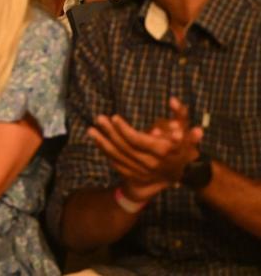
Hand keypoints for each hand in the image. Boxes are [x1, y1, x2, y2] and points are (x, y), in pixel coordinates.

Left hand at [87, 99, 201, 201]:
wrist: (174, 176)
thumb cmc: (181, 149)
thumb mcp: (186, 132)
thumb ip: (180, 116)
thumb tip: (173, 100)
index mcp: (162, 152)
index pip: (138, 140)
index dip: (124, 130)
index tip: (114, 117)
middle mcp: (150, 164)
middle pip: (125, 147)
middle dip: (110, 132)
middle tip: (99, 118)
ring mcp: (140, 172)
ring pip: (117, 156)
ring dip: (102, 142)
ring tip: (91, 130)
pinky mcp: (132, 176)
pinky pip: (115, 163)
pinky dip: (105, 151)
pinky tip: (97, 140)